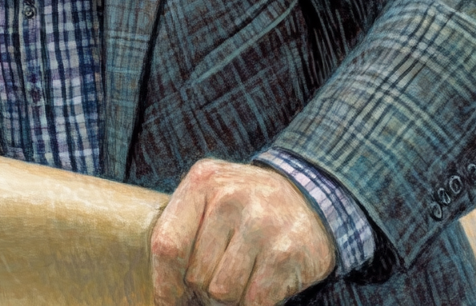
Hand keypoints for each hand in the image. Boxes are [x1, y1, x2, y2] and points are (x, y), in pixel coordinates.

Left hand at [152, 159, 333, 305]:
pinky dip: (254, 302)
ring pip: (223, 292)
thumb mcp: (209, 198)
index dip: (165, 282)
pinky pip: (255, 301)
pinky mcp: (287, 252)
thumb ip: (181, 231)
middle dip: (204, 287)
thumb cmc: (245, 205)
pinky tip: (263, 280)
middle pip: (195, 275)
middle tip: (222, 274)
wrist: (310, 196)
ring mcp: (262, 224)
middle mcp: (232, 197)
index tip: (170, 298)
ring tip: (243, 274)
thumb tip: (165, 296)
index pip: (167, 244)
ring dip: (231, 296)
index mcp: (203, 181)